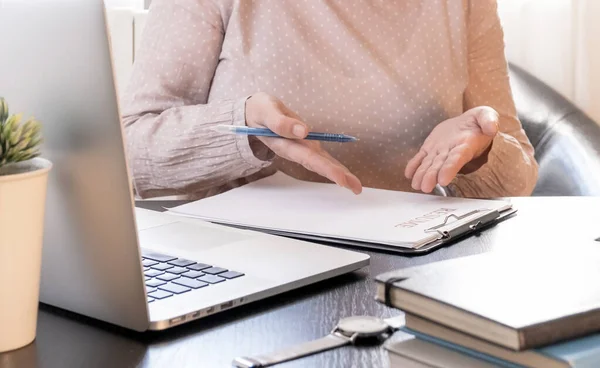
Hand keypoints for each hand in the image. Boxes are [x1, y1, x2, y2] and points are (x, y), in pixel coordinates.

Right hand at [245, 92, 361, 193]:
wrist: (253, 115)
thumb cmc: (260, 111)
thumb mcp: (266, 111)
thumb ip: (280, 122)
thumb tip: (303, 130)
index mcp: (285, 144)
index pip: (308, 158)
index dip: (325, 168)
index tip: (340, 179)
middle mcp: (295, 150)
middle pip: (318, 165)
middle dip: (338, 176)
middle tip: (356, 188)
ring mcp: (301, 149)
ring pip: (322, 163)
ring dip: (340, 174)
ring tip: (356, 186)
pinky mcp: (305, 145)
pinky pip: (322, 157)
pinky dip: (335, 166)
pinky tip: (347, 175)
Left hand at [405, 106, 499, 192]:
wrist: (467, 123)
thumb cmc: (478, 121)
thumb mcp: (487, 115)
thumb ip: (489, 120)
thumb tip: (491, 128)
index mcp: (466, 146)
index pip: (457, 159)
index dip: (450, 169)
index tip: (443, 180)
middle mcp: (451, 152)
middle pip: (440, 166)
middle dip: (432, 176)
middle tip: (425, 187)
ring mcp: (440, 151)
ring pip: (430, 164)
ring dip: (422, 174)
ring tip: (416, 184)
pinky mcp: (430, 148)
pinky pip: (421, 158)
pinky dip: (414, 165)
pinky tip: (408, 173)